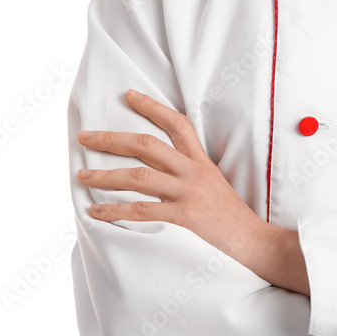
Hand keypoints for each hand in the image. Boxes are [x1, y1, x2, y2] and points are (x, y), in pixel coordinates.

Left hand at [76, 90, 265, 266]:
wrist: (254, 240)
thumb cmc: (232, 216)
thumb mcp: (215, 183)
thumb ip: (191, 172)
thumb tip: (162, 168)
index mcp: (201, 162)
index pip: (177, 124)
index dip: (153, 107)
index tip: (129, 95)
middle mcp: (193, 172)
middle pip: (147, 145)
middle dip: (112, 139)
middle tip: (85, 136)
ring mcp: (188, 193)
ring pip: (139, 177)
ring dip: (105, 176)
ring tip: (82, 175)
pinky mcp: (185, 216)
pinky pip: (143, 211)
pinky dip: (115, 210)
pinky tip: (95, 211)